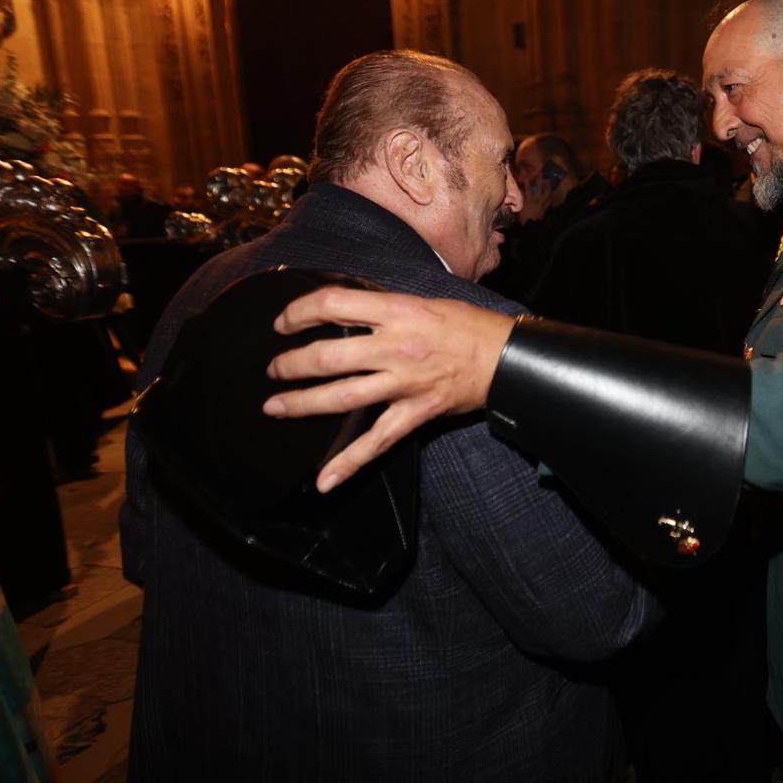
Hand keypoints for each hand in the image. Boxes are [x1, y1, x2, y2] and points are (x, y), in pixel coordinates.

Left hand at [262, 288, 518, 491]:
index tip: (284, 322)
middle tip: (274, 368)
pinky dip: (348, 463)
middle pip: (327, 356)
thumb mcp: (424, 302)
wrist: (507, 358)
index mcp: (398, 312)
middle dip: (290, 364)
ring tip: (276, 406)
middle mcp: (396, 347)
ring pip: (341, 398)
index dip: (300, 312)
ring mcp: (404, 383)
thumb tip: (343, 311)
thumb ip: (383, 309)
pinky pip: (375, 442)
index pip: (333, 305)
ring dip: (301, 404)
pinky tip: (323, 481)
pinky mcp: (415, 413)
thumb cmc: (469, 325)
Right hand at [519, 175, 553, 224]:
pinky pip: (548, 202)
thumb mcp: (518, 211)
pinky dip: (549, 197)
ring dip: (548, 187)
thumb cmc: (523, 220)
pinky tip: (551, 194)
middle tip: (541, 174)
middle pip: (539, 189)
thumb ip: (517, 204)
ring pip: (546, 194)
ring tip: (549, 181)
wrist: (531, 227)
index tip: (527, 178)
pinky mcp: (545, 209)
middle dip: (540, 181)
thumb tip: (513, 199)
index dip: (527, 184)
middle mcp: (536, 201)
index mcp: (528, 201)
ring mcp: (541, 204)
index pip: (527, 190)